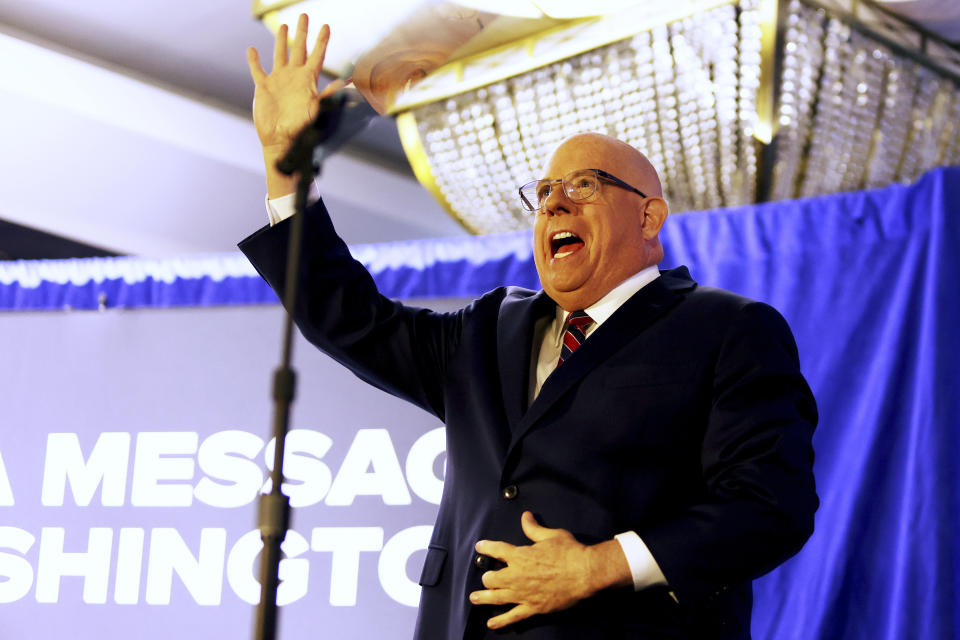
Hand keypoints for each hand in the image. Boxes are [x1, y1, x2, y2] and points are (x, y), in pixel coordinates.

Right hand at [246, 14, 343, 152]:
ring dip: (281, 41)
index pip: (317, 55)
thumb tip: (349, 83)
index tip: (326, 26)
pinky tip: (252, 50)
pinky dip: (254, 60)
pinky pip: (257, 70)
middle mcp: (294, 77)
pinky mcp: (264, 87)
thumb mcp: (319, 109)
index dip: (322, 41)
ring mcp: (279, 81)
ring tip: (284, 26)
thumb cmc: (302, 128)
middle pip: (299, 49)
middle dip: (302, 33)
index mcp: (308, 80)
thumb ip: (331, 94)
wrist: (282, 140)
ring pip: (279, 55)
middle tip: (304, 15)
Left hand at [469, 511, 630, 629]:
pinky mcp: (533, 607)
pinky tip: (491, 623)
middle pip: (492, 578)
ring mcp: (523, 593)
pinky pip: (513, 616)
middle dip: (487, 576)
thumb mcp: (551, 535)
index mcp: (520, 556)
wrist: (585, 573)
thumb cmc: (569, 552)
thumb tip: (525, 517)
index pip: (496, 550)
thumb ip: (534, 528)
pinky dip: (501, 621)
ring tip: (474, 598)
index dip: (486, 547)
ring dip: (483, 598)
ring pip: (497, 597)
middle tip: (486, 577)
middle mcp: (517, 575)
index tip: (479, 547)